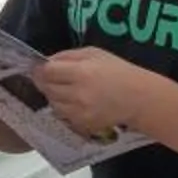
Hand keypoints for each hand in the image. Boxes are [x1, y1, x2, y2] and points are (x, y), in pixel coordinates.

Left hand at [32, 47, 152, 135]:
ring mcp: (79, 112)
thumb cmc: (118, 71)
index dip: (40, 69)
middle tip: (50, 78)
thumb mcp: (94, 53)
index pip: (48, 72)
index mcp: (81, 72)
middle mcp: (78, 94)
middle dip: (44, 82)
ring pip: (52, 103)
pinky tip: (74, 101)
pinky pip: (63, 115)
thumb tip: (47, 61)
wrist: (137, 98)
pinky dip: (63, 108)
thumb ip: (68, 55)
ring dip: (53, 96)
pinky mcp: (82, 124)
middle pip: (47, 88)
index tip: (39, 68)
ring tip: (65, 89)